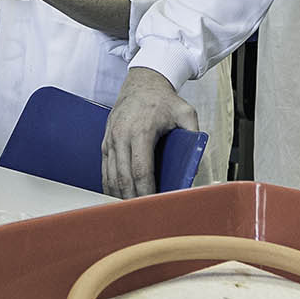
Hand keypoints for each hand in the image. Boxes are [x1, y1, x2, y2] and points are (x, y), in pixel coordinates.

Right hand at [101, 66, 199, 198]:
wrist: (141, 82)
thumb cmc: (164, 99)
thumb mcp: (185, 112)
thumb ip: (193, 134)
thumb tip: (195, 163)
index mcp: (140, 130)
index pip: (140, 170)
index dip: (146, 191)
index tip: (153, 205)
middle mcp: (121, 135)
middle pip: (123, 178)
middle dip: (133, 199)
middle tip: (143, 216)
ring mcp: (110, 139)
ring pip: (111, 176)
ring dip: (120, 196)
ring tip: (132, 211)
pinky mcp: (105, 141)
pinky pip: (105, 169)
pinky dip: (110, 185)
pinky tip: (119, 196)